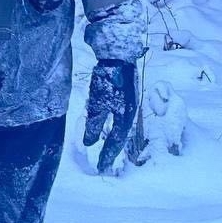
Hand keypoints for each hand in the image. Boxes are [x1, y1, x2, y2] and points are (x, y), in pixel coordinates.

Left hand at [83, 59, 138, 174]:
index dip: (108, 155)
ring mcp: (131, 103)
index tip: (101, 168)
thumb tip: (90, 144)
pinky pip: (122, 118)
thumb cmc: (108, 78)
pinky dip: (116, 127)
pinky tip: (111, 127)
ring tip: (107, 150)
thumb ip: (94, 124)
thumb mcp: (97, 103)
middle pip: (121, 137)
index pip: (115, 142)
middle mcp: (131, 112)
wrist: (119, 54)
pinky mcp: (128, 95)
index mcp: (125, 116)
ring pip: (123, 127)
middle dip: (112, 151)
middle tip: (105, 164)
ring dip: (115, 140)